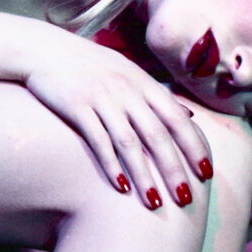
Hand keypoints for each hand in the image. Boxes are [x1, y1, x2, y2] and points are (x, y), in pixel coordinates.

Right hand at [24, 33, 212, 208]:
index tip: (205, 172)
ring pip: (128, 141)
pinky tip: (119, 186)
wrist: (45, 49)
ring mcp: (101, 97)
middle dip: (173, 168)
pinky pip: (97, 139)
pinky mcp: (76, 106)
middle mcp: (126, 89)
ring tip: (154, 202)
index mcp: (143, 82)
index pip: (176, 117)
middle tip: (184, 198)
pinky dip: (110, 164)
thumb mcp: (128, 71)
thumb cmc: (90, 64)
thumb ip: (157, 94)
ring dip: (143, 174)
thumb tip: (188, 115)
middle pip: (156, 134)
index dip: (193, 145)